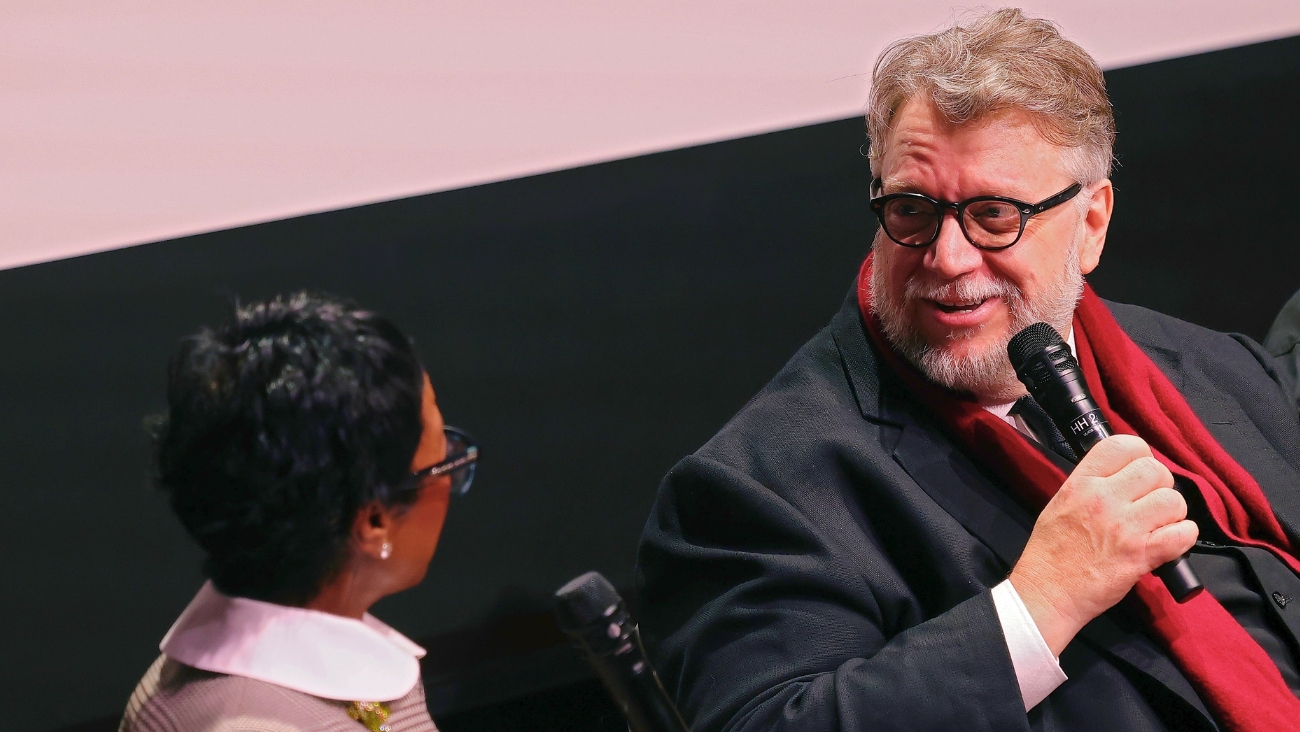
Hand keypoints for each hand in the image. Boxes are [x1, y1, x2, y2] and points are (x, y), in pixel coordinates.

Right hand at [1008, 434, 1197, 655]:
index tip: (1138, 472)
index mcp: (1082, 483)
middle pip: (1155, 470)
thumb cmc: (1051, 551)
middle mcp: (1104, 498)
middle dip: (1159, 485)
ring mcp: (1125, 526)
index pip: (1124, 445)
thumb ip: (1090, 484)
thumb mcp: (1061, 503)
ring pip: (1173, 500)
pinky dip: (1183, 537)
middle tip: (1149, 503)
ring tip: (1158, 525)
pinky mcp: (1142, 554)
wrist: (1048, 592)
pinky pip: (1184, 533)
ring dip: (1172, 513)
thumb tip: (1121, 476)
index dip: (1139, 455)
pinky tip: (1168, 543)